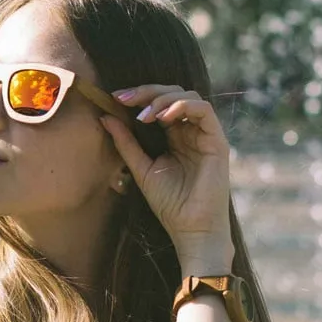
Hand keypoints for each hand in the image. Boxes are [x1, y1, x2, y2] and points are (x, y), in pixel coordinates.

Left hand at [100, 85, 234, 270]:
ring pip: (189, 96)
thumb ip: (126, 143)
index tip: (116, 98)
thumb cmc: (170, 205)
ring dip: (163, 99)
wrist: (191, 229)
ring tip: (144, 114)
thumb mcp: (141, 169)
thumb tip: (105, 117)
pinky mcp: (217, 140)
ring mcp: (205, 135)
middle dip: (147, 92)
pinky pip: (204, 110)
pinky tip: (163, 117)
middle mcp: (190, 132)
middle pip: (173, 94)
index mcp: (174, 137)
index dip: (139, 97)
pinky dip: (182, 107)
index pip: (158, 104)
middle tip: (125, 99)